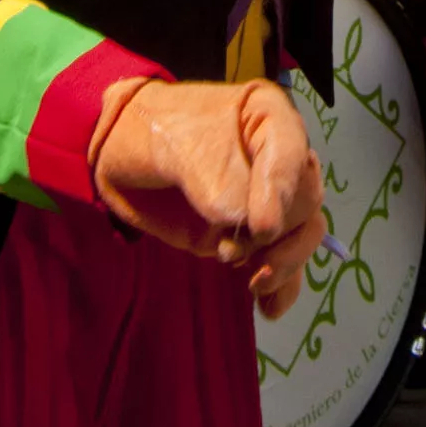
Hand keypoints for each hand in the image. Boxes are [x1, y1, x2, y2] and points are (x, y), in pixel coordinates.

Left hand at [89, 77, 329, 314]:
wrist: (120, 153)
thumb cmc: (149, 129)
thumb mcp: (174, 143)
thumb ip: (211, 179)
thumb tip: (240, 223)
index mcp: (267, 118)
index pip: (290, 153)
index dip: (280, 191)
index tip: (260, 228)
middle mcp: (278, 158)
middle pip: (305, 199)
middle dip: (280, 233)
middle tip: (236, 250)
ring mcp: (266, 200)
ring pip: (303, 233)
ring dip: (285, 264)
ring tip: (255, 283)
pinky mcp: (250, 235)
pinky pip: (282, 261)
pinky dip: (282, 287)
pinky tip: (269, 308)